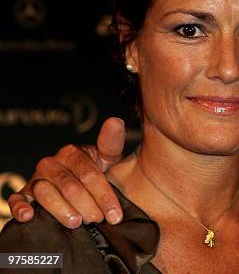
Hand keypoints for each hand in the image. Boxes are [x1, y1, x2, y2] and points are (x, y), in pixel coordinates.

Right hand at [8, 117, 126, 227]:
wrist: (79, 184)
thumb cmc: (97, 171)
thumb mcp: (108, 158)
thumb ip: (112, 142)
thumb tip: (116, 120)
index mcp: (72, 153)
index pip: (89, 174)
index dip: (104, 195)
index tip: (115, 214)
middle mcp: (52, 163)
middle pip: (69, 186)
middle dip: (87, 205)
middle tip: (98, 220)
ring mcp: (37, 178)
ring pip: (46, 193)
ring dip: (61, 209)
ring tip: (76, 222)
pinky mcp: (25, 193)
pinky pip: (17, 199)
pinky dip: (20, 207)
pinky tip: (29, 216)